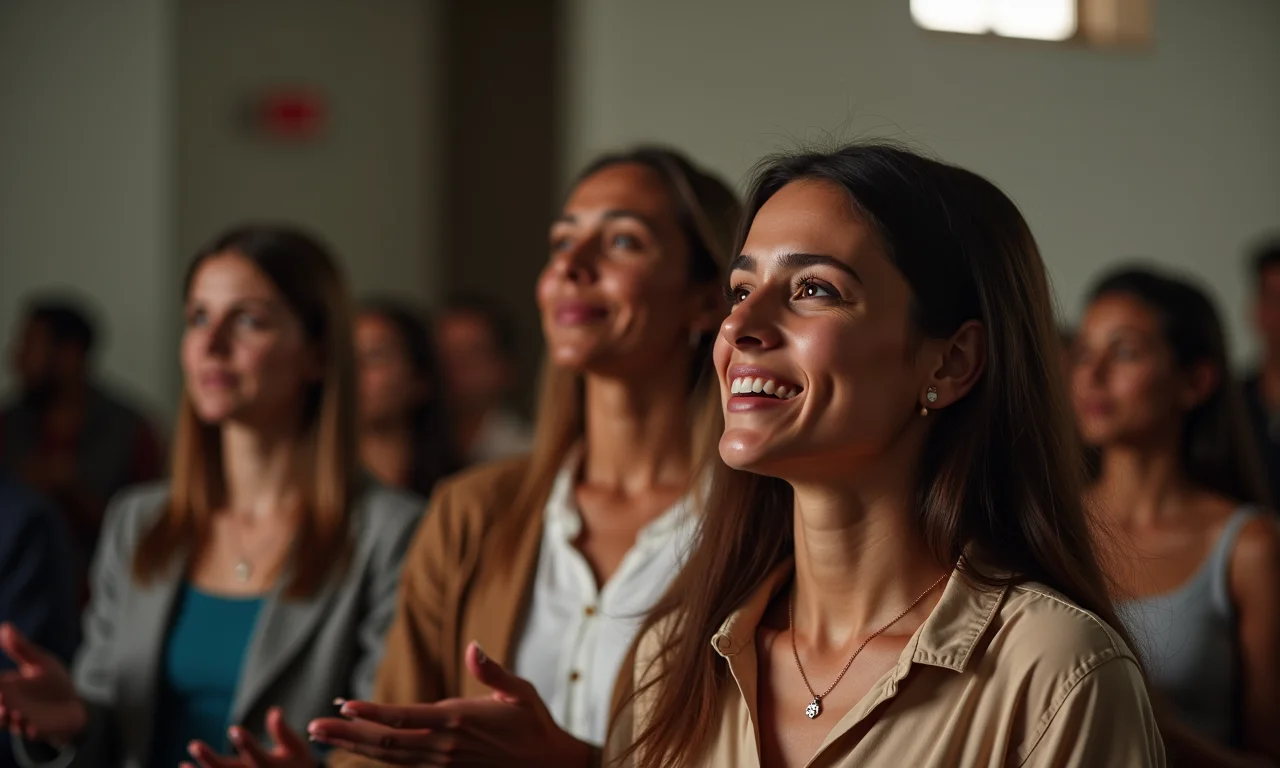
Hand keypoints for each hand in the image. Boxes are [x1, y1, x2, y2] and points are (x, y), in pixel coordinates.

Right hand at [0, 623, 86, 744]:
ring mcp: (21, 719)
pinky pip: (29, 733)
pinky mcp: (37, 729)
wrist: (73, 705)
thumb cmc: (53, 682)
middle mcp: (8, 704)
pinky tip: (31, 725)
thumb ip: (21, 648)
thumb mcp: (39, 662)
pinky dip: (28, 730)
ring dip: (6, 718)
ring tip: (11, 711)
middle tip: (1, 696)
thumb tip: (5, 626)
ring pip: (6, 722)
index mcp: (6, 686)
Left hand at [184, 708, 315, 767]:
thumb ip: (283, 733)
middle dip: (211, 760)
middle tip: (194, 745)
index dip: (246, 744)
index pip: (257, 756)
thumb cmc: (297, 765)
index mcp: (271, 767)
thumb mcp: (295, 748)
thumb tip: (274, 711)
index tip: (234, 729)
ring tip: (184, 764)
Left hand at [308, 642, 593, 767]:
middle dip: (347, 732)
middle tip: (313, 725)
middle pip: (386, 741)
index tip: (345, 703)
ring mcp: (442, 764)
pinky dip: (377, 757)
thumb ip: (492, 672)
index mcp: (459, 720)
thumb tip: (473, 647)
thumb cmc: (533, 725)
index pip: (406, 717)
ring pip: (388, 757)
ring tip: (323, 736)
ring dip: (353, 746)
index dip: (373, 712)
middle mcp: (444, 746)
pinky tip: (357, 749)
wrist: (548, 766)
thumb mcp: (520, 692)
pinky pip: (403, 766)